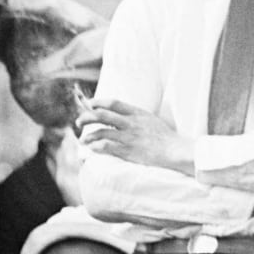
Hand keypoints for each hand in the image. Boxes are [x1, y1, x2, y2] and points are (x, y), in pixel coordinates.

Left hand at [79, 100, 193, 174]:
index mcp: (137, 113)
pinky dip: (95, 147)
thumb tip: (120, 116)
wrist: (175, 151)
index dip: (98, 102)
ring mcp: (129, 137)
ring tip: (83, 140)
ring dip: (88, 136)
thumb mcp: (150, 120)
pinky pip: (106, 146)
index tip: (89, 104)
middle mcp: (131, 123)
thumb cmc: (165, 137)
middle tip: (79, 122)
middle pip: (102, 115)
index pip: (113, 103)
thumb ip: (135, 117)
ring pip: (101, 131)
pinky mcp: (127, 150)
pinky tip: (92, 149)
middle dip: (86, 117)